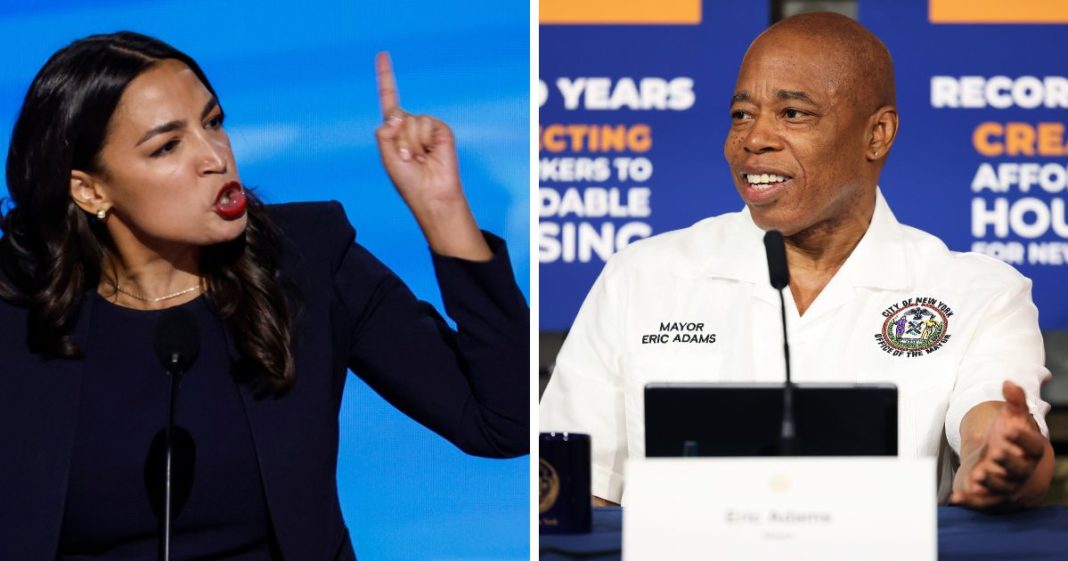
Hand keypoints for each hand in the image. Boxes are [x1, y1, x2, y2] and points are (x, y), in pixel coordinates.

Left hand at [373, 52, 489, 259]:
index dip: (386, 77)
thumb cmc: (408, 182)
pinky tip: (430, 155)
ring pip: (410, 121)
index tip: (383, 54)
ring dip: (410, 144)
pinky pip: (425, 124)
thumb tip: (397, 115)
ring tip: (419, 160)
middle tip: (408, 160)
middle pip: (396, 115)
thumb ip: (385, 134)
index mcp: (395, 131)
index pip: (389, 99)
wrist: (431, 195)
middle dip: (397, 139)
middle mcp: (410, 125)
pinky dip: (423, 141)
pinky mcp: (441, 130)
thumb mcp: (387, 157)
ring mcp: (426, 127)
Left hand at [950, 381, 1050, 510]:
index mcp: (1031, 451)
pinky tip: (955, 498)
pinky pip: (983, 502)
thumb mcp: (1012, 418)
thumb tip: (1008, 382)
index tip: (1009, 429)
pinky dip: (970, 500)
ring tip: (977, 475)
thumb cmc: (1009, 438)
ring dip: (990, 483)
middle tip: (995, 452)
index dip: (1023, 439)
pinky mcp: (990, 496)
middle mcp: (1022, 470)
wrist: (1004, 461)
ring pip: (1002, 487)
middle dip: (1008, 462)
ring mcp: (1007, 485)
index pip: (1033, 447)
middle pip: (1020, 469)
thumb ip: (1014, 401)